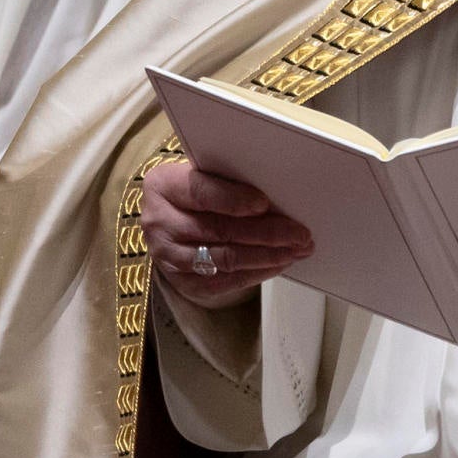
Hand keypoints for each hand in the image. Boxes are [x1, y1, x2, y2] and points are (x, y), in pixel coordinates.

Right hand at [141, 158, 314, 309]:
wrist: (170, 221)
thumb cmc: (196, 192)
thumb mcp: (205, 175)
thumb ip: (230, 181)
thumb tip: (277, 197)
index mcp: (163, 186)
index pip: (201, 193)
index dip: (234, 200)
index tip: (265, 204)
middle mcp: (159, 222)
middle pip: (218, 230)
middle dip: (266, 233)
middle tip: (299, 233)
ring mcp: (167, 256)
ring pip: (224, 259)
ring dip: (266, 256)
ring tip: (295, 250)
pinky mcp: (181, 282)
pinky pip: (224, 282)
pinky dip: (256, 273)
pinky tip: (277, 264)